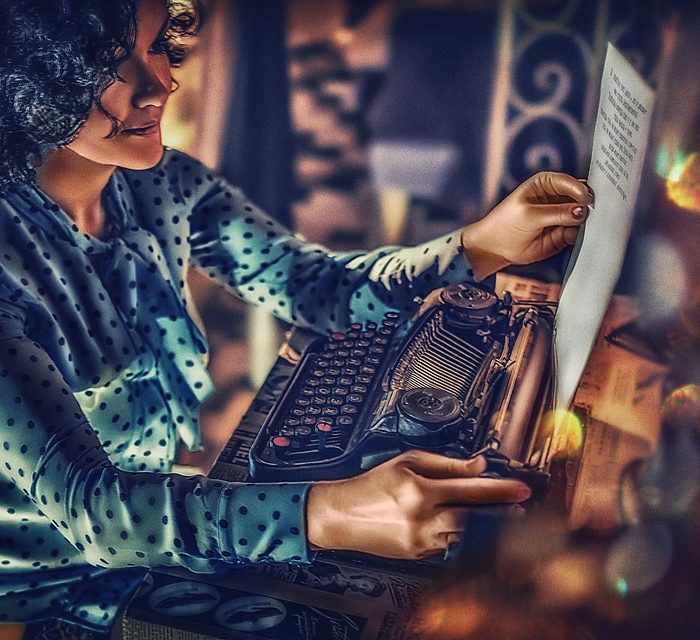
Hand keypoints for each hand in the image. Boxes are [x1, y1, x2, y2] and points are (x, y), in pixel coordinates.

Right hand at [306, 450, 530, 558]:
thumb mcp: (407, 461)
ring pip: (465, 535)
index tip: (521, 488)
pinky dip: (463, 536)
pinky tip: (472, 528)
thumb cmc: (372, 484)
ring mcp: (420, 539)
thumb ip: (446, 464)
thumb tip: (478, 464)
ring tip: (503, 518)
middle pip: (473, 516)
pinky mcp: (417, 554)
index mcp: (419, 489)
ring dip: (487, 527)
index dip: (500, 489)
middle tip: (521, 506)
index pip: (470, 488)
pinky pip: (449, 545)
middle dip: (501, 511)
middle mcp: (421, 517)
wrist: (341, 514)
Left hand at [461, 172, 592, 279]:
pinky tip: (585, 237)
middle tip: (600, 212)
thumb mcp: (530, 216)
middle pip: (581, 198)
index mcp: (546, 183)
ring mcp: (561, 215)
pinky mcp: (563, 233)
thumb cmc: (505, 225)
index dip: (581, 190)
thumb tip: (582, 211)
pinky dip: (583, 234)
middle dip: (590, 205)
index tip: (587, 200)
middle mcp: (557, 197)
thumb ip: (557, 213)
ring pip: (582, 215)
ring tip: (593, 226)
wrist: (494, 248)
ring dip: (589, 221)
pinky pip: (578, 232)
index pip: (570, 182)